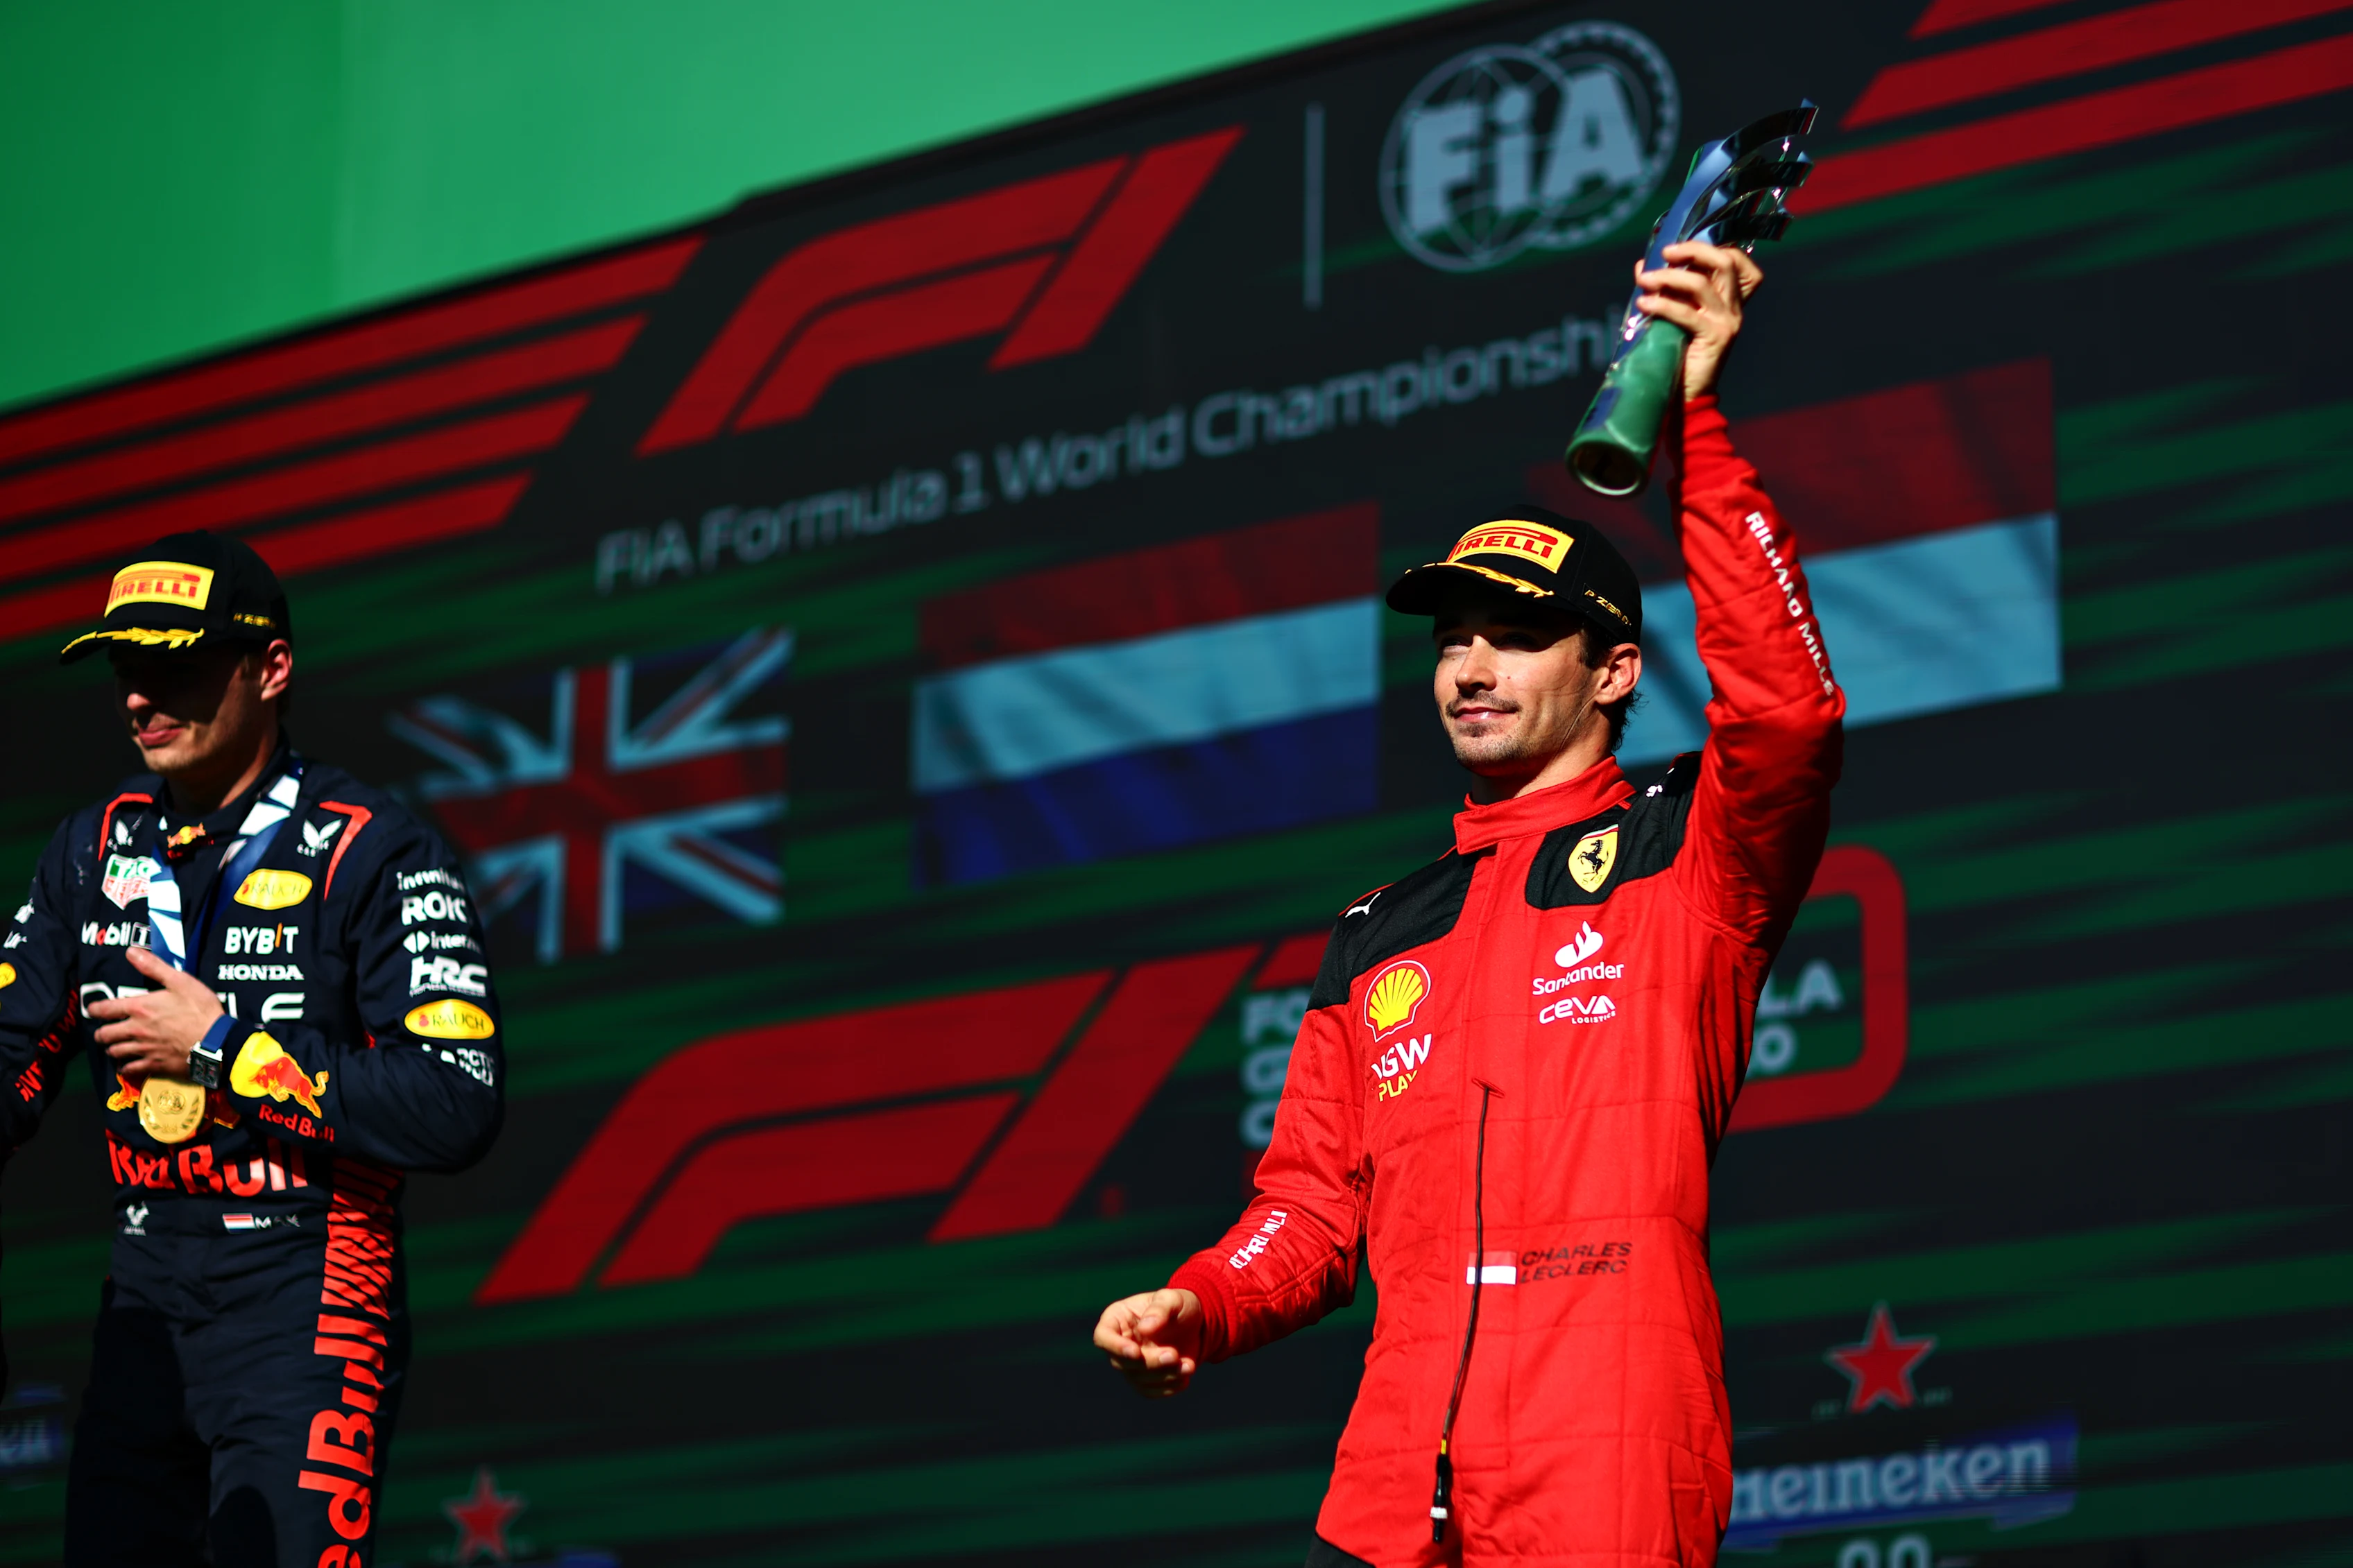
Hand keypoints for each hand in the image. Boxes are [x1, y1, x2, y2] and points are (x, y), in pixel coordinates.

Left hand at [88, 945, 221, 1079]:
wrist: (215, 1041)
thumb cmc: (200, 1009)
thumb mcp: (180, 981)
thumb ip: (154, 967)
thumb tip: (131, 951)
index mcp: (139, 1008)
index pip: (105, 1009)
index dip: (95, 1009)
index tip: (93, 1009)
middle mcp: (135, 1030)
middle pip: (104, 1035)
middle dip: (101, 1033)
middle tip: (105, 1031)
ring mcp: (143, 1049)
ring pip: (115, 1052)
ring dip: (112, 1048)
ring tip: (116, 1046)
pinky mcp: (154, 1064)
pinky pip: (130, 1070)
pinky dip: (125, 1068)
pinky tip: (127, 1066)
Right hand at [1094, 1288, 1202, 1397]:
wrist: (1195, 1324)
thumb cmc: (1178, 1306)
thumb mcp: (1173, 1299)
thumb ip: (1159, 1309)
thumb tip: (1144, 1328)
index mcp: (1116, 1318)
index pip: (1103, 1337)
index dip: (1115, 1347)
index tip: (1136, 1352)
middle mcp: (1119, 1344)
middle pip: (1122, 1363)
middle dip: (1150, 1362)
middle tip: (1174, 1355)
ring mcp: (1130, 1364)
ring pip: (1138, 1379)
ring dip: (1164, 1376)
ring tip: (1188, 1365)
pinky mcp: (1145, 1379)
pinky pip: (1150, 1391)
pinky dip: (1169, 1387)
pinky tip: (1186, 1373)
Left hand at [1633, 240, 1763, 401]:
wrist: (1686, 395)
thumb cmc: (1678, 352)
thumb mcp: (1675, 314)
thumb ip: (1666, 290)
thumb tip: (1642, 265)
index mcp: (1731, 298)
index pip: (1737, 260)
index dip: (1713, 246)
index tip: (1681, 248)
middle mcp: (1735, 306)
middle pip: (1725, 261)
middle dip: (1693, 250)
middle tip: (1665, 253)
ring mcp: (1728, 321)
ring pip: (1702, 283)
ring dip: (1668, 277)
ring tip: (1644, 280)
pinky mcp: (1715, 337)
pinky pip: (1686, 313)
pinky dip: (1662, 304)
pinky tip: (1643, 303)